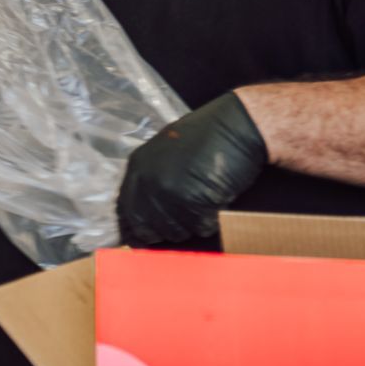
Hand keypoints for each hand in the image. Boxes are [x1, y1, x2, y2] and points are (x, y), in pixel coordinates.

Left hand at [116, 93, 269, 244]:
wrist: (238, 126)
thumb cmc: (207, 136)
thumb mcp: (166, 152)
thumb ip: (151, 178)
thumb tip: (143, 215)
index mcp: (138, 166)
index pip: (126, 211)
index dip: (135, 228)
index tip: (143, 239)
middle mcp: (149, 181)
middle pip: (148, 227)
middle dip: (164, 230)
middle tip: (183, 220)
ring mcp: (171, 193)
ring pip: (175, 231)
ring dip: (190, 225)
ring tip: (203, 202)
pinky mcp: (194, 203)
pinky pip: (200, 227)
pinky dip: (210, 221)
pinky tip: (217, 200)